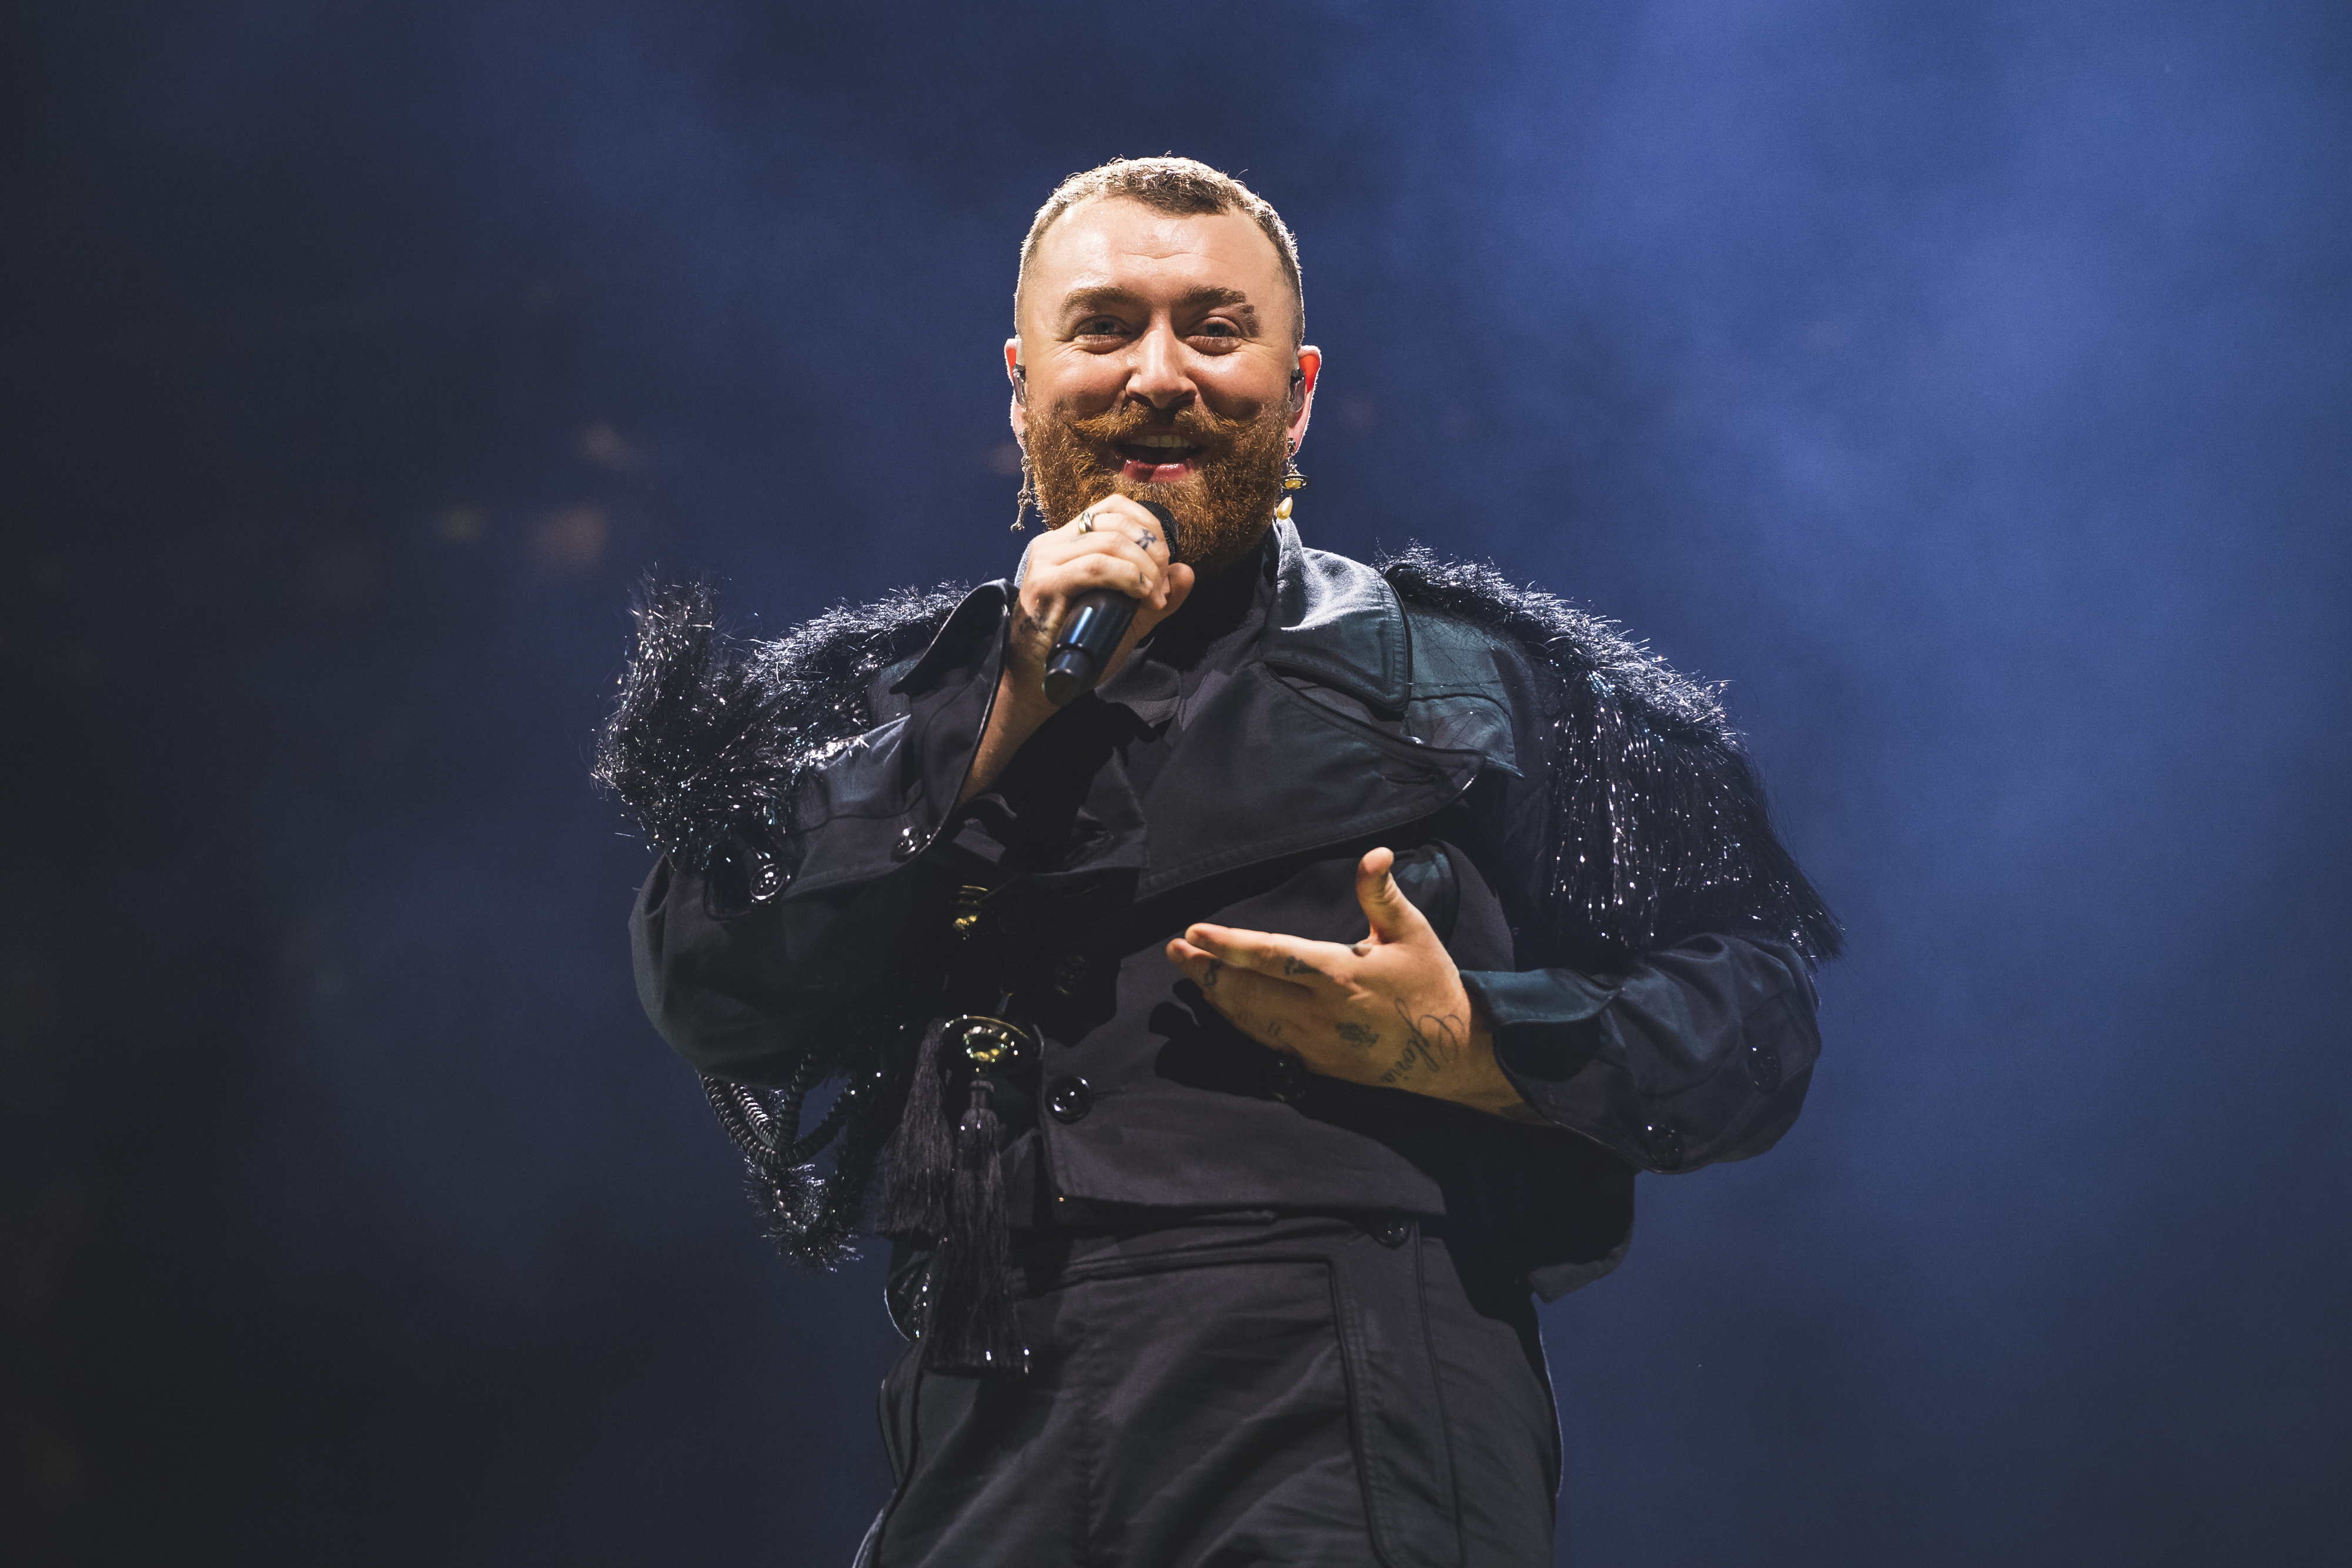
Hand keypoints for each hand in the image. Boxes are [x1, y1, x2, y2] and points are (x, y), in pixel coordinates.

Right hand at [960, 496, 1195, 803]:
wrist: (1037, 683)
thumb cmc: (1078, 648)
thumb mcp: (1126, 617)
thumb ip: (1156, 594)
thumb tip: (1187, 571)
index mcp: (1069, 542)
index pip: (1113, 508)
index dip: (1148, 524)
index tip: (1165, 560)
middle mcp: (1054, 544)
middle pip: (1116, 522)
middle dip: (1152, 550)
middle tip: (1162, 587)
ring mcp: (1046, 561)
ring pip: (1109, 542)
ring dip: (1144, 567)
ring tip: (1154, 597)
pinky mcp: (1044, 584)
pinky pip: (1095, 567)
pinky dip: (1128, 577)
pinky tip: (1141, 595)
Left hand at [1164, 848, 1532, 1118]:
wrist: (1451, 1053)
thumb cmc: (1431, 985)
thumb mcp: (1413, 933)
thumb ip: (1382, 894)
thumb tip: (1375, 853)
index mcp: (1342, 975)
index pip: (1272, 956)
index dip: (1229, 945)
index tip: (1195, 933)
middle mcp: (1321, 1012)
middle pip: (1248, 991)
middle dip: (1206, 970)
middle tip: (1173, 951)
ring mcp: (1314, 1043)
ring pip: (1250, 1019)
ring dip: (1214, 995)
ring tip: (1187, 972)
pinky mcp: (1315, 1063)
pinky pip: (1265, 1040)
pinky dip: (1237, 1021)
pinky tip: (1221, 1005)